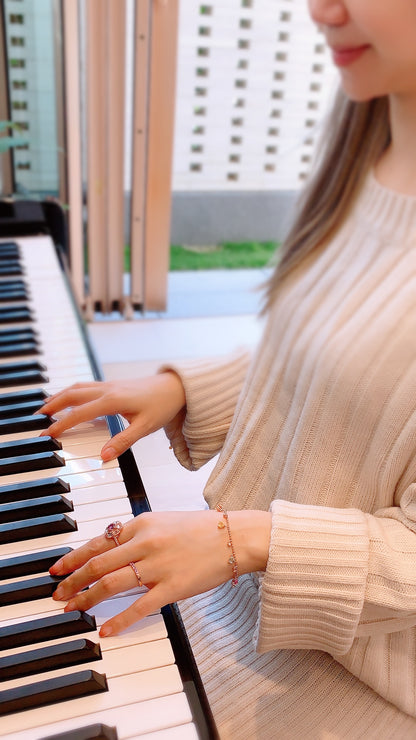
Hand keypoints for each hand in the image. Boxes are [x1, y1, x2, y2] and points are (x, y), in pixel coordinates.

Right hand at [38, 371, 185, 459]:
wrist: (177, 387)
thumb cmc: (163, 405)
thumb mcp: (145, 428)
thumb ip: (122, 442)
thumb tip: (103, 456)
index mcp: (113, 400)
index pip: (79, 413)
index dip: (61, 424)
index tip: (47, 433)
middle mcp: (108, 390)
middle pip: (72, 395)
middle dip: (53, 405)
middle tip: (38, 418)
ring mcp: (110, 385)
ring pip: (77, 388)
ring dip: (60, 396)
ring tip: (46, 407)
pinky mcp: (114, 385)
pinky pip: (86, 387)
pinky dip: (72, 392)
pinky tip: (69, 400)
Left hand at [50, 509, 271, 635]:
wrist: (236, 537)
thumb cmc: (202, 528)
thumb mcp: (164, 521)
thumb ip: (138, 534)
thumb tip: (111, 548)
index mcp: (141, 524)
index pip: (98, 542)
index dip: (74, 557)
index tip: (57, 569)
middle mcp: (145, 542)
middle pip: (98, 564)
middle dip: (72, 581)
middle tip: (57, 594)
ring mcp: (158, 566)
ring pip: (111, 584)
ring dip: (87, 598)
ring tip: (73, 609)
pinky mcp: (172, 587)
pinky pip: (139, 607)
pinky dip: (119, 620)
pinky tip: (105, 630)